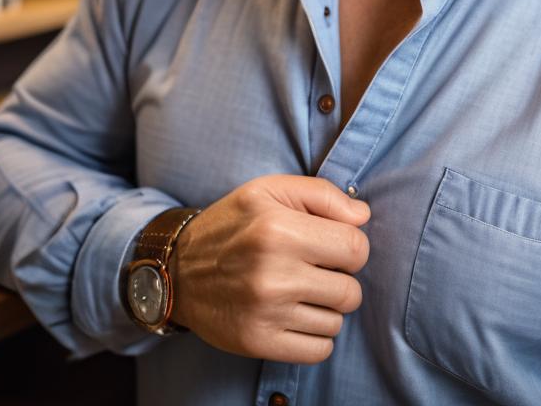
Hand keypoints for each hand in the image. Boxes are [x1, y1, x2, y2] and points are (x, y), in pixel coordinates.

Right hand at [169, 174, 369, 362]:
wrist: (177, 270)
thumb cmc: (232, 225)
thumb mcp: (270, 190)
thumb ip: (323, 194)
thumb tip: (363, 216)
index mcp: (279, 230)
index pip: (356, 249)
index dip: (351, 247)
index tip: (332, 246)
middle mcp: (273, 274)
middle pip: (351, 291)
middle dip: (340, 279)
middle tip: (314, 269)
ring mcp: (265, 313)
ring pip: (336, 322)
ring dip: (325, 308)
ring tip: (300, 291)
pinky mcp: (257, 343)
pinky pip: (318, 350)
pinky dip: (315, 335)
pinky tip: (295, 315)